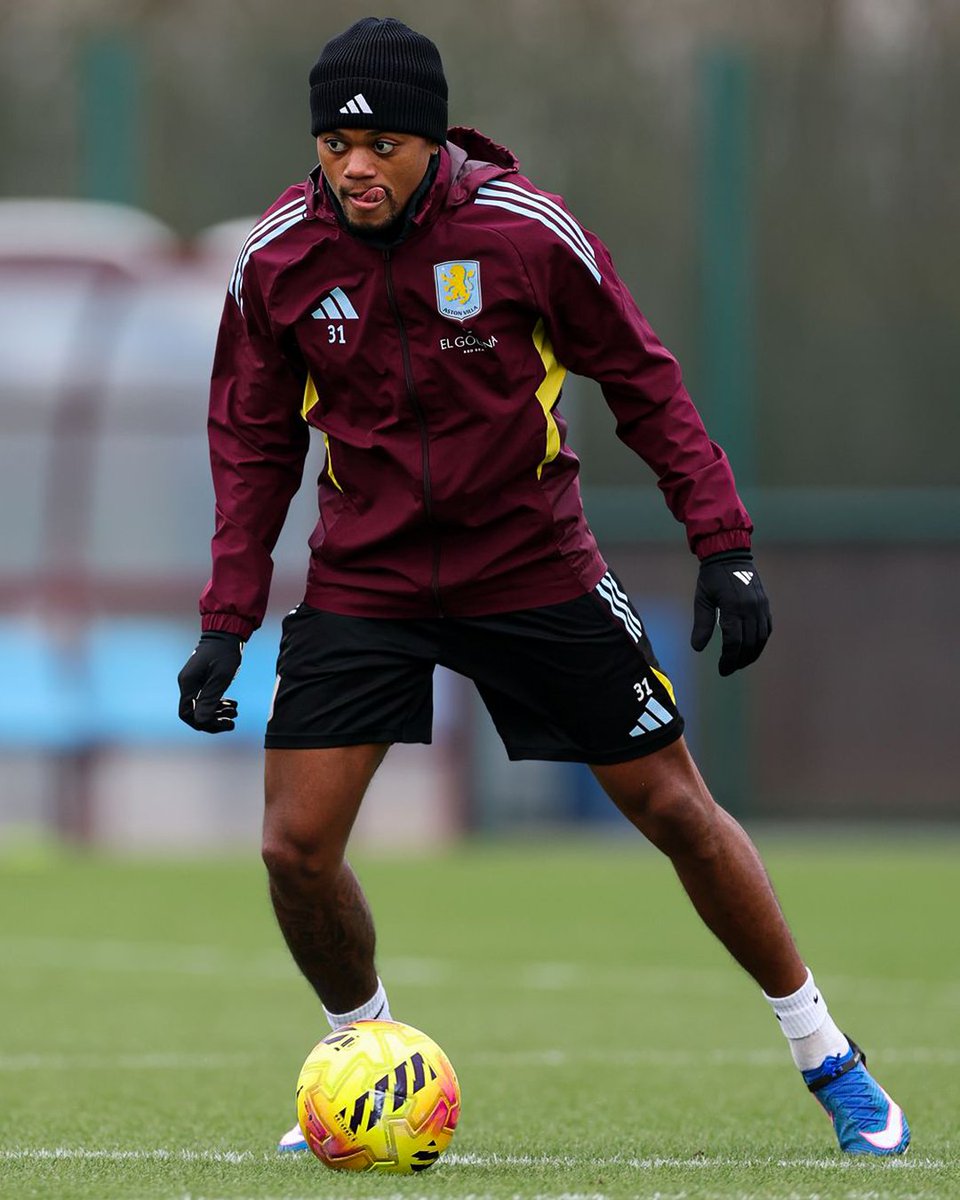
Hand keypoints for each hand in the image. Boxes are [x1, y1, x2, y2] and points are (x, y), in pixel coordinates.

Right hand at [177, 632, 242, 731]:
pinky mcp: (202, 679)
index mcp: (188, 683)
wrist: (227, 633)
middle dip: (214, 719)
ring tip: (235, 711)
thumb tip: (201, 722)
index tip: (223, 724)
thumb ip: (210, 699)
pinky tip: (232, 704)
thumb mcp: (221, 677)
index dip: (204, 723)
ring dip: (218, 712)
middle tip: (233, 720)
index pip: (188, 714)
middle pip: (195, 713)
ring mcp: (194, 682)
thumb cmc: (224, 653)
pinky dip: (219, 703)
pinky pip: (207, 698)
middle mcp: (187, 684)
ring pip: (202, 706)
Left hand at [691, 552, 771, 675]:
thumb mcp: (702, 599)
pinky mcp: (765, 604)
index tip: (722, 669)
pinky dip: (760, 642)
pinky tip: (751, 649)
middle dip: (739, 660)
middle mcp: (750, 608)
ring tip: (739, 663)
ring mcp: (760, 606)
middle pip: (749, 644)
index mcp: (733, 607)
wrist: (730, 555)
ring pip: (760, 638)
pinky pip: (766, 628)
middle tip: (729, 669)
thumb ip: (702, 624)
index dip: (728, 659)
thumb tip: (698, 648)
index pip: (734, 641)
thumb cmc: (712, 577)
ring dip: (751, 654)